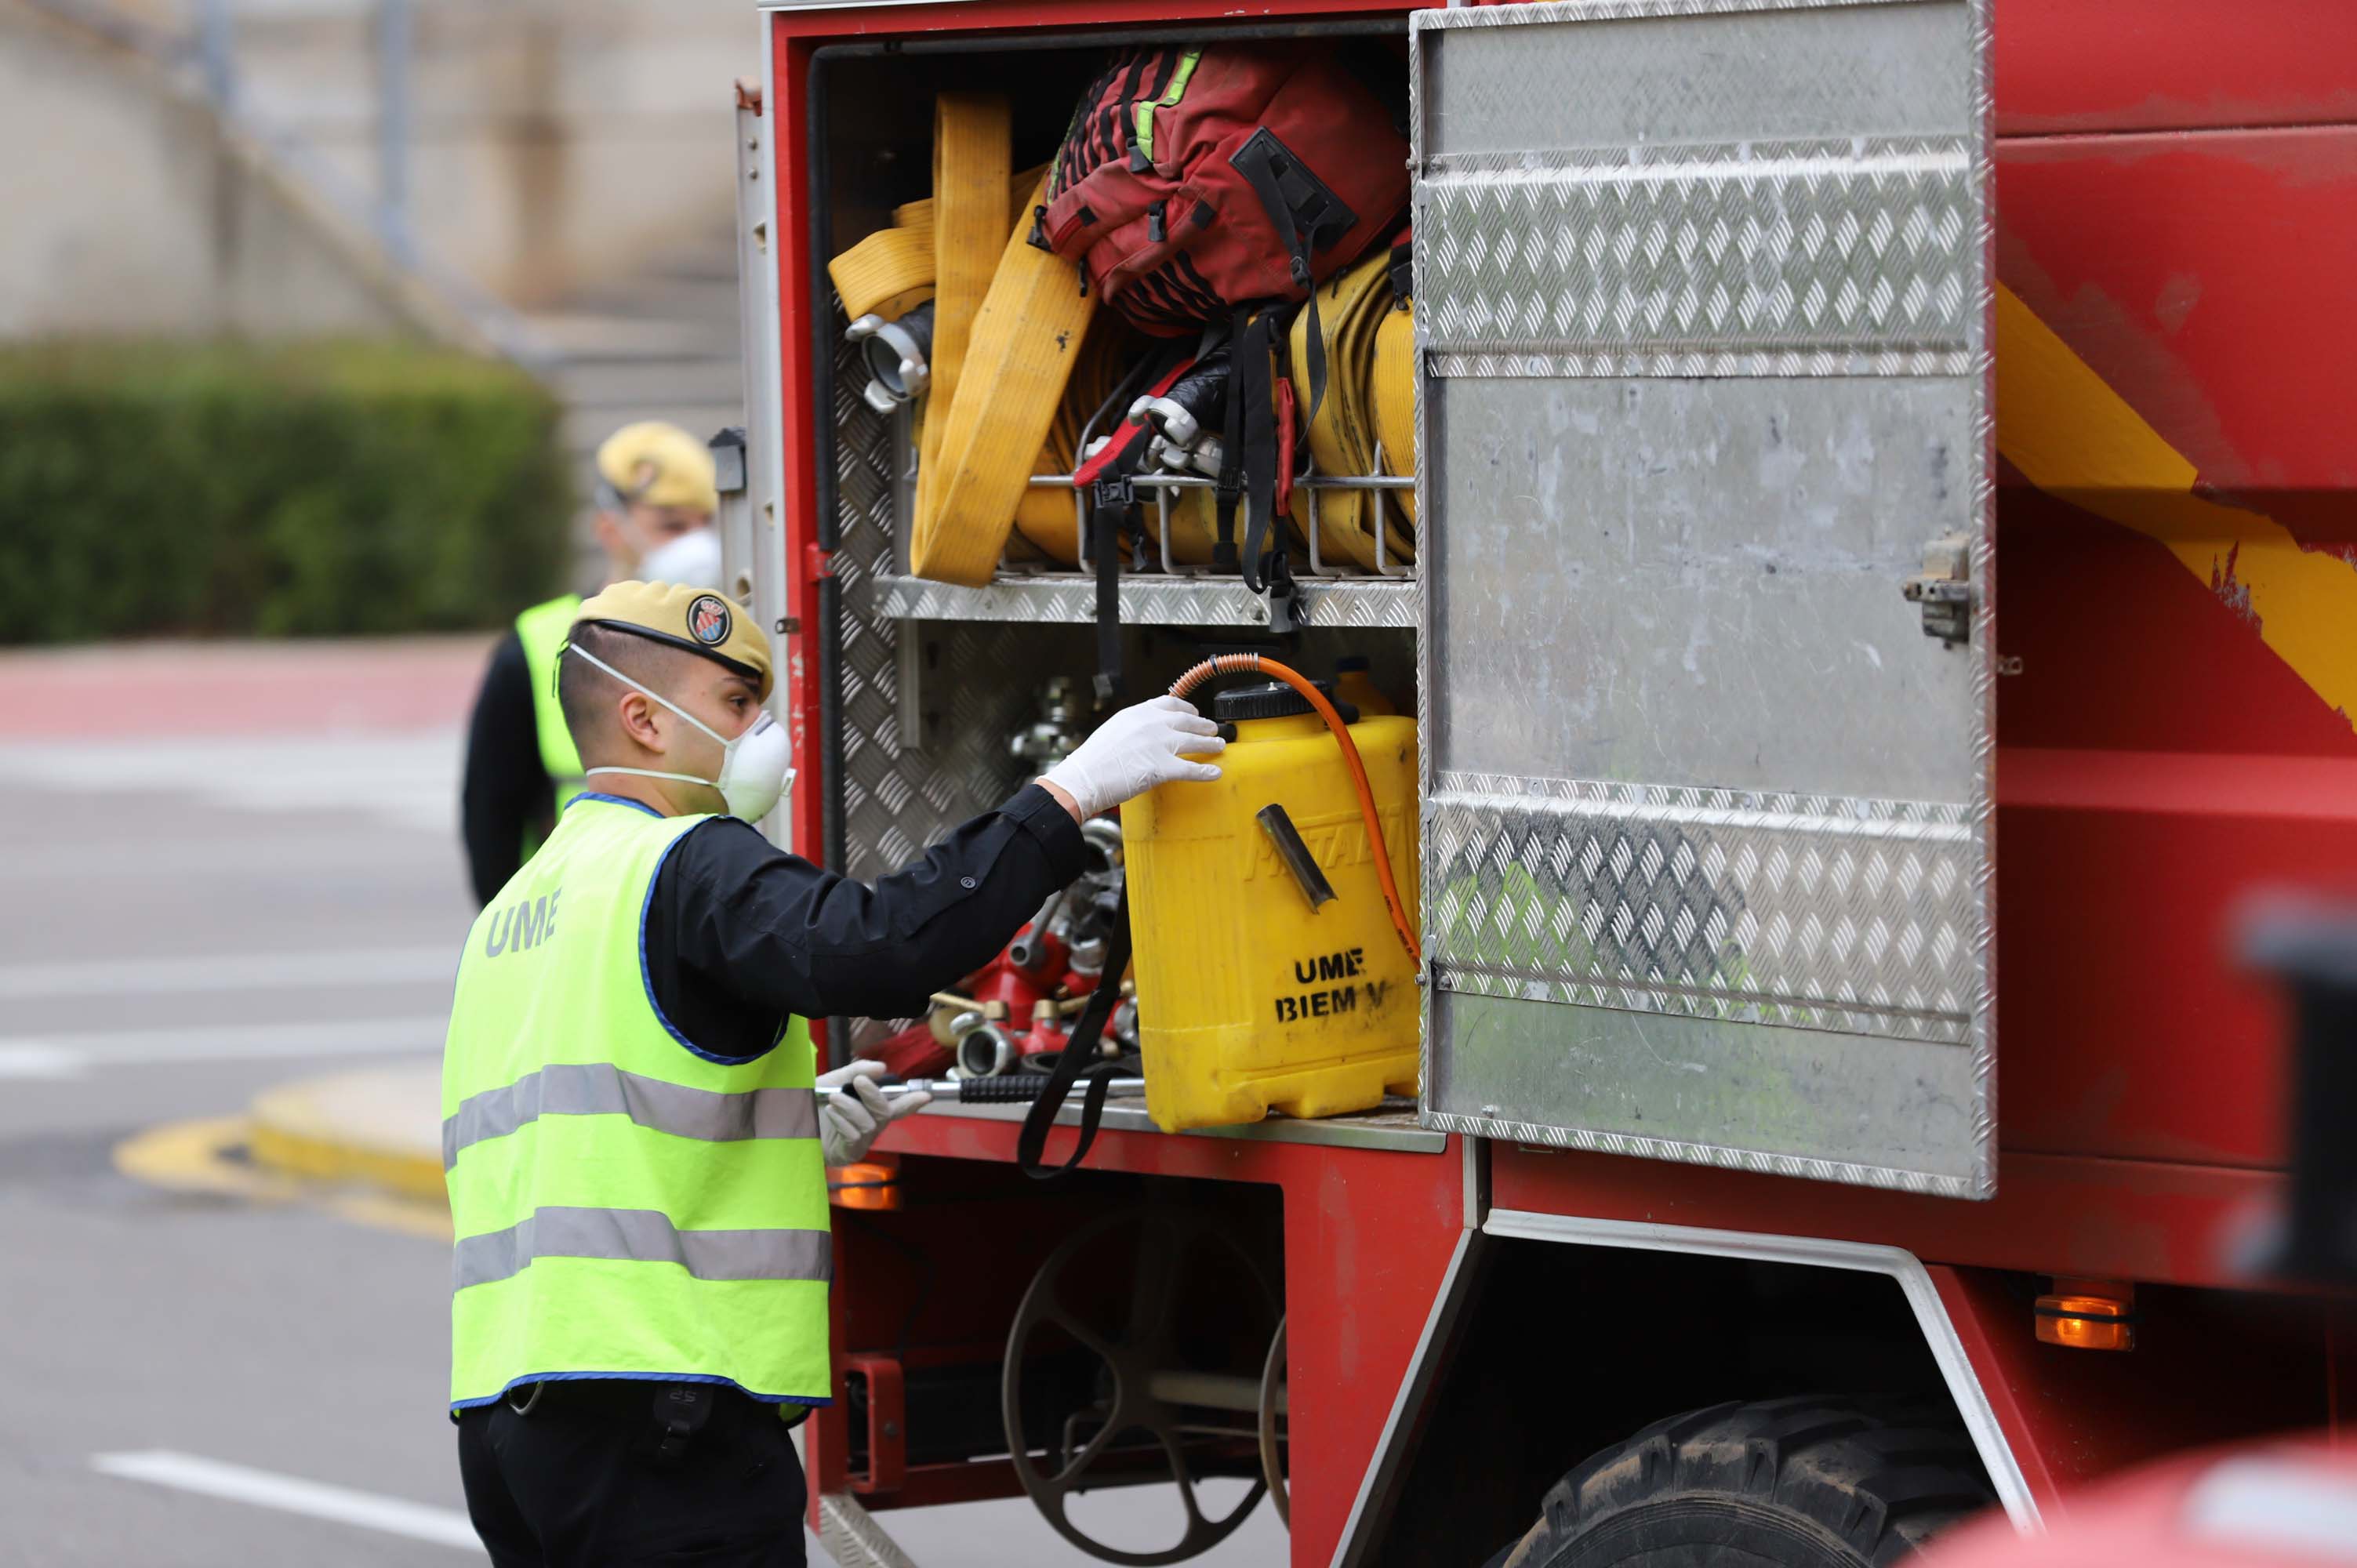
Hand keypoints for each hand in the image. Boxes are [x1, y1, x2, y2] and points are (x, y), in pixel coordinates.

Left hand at [816, 1060, 931, 1166]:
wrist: (788, 1124)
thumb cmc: (813, 1103)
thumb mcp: (834, 1081)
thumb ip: (857, 1071)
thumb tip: (881, 1067)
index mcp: (870, 1107)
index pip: (897, 1105)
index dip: (912, 1102)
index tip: (926, 1096)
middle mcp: (870, 1124)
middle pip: (885, 1112)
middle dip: (874, 1095)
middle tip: (858, 1081)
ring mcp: (861, 1141)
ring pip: (870, 1124)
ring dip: (852, 1108)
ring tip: (834, 1099)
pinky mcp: (849, 1153)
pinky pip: (855, 1137)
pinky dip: (843, 1122)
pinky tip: (831, 1114)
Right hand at [1039, 695, 1223, 817]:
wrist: (1083, 778)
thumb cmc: (1092, 761)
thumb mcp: (1112, 731)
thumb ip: (1132, 728)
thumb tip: (1144, 734)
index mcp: (1137, 713)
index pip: (1169, 703)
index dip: (1186, 708)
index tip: (1193, 711)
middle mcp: (1151, 724)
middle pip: (1187, 720)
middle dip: (1203, 724)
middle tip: (1212, 729)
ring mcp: (1159, 745)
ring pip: (1194, 741)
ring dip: (1210, 743)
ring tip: (1219, 745)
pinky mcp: (1163, 768)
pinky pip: (1191, 769)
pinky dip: (1206, 772)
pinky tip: (1216, 773)